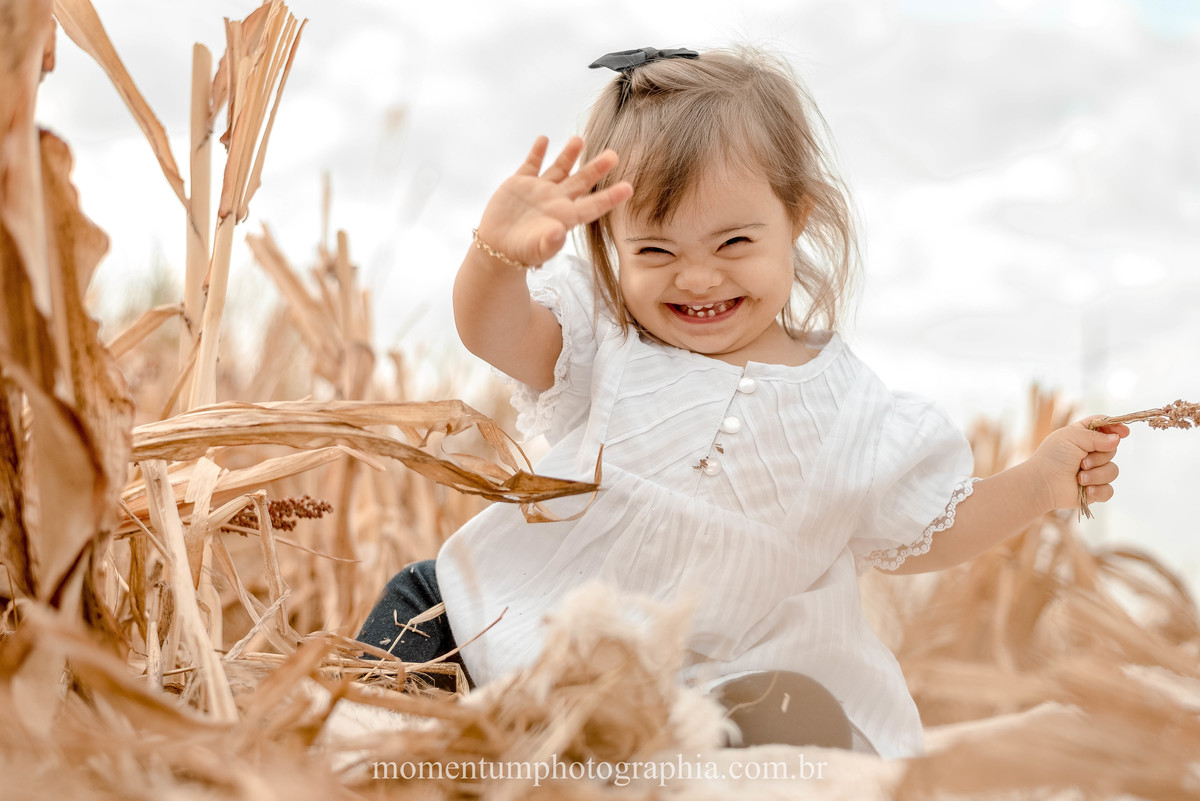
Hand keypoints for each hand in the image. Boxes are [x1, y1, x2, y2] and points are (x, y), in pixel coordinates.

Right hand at [475, 136, 633, 267]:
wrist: (497, 247)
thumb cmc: (522, 252)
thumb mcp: (537, 250)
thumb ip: (550, 243)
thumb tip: (559, 232)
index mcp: (566, 217)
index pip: (593, 206)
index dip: (611, 197)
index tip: (629, 188)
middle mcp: (556, 200)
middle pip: (581, 181)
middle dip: (597, 168)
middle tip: (613, 155)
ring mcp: (539, 190)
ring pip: (559, 168)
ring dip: (569, 154)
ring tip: (578, 140)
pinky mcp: (520, 183)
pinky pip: (531, 164)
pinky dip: (537, 152)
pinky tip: (544, 139)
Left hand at [1027, 418, 1130, 511]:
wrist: (1042, 484)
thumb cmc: (1052, 457)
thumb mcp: (1072, 437)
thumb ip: (1096, 436)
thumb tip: (1117, 440)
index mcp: (1083, 436)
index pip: (1104, 427)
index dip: (1116, 427)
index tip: (1124, 432)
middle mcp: (1090, 452)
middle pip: (1112, 450)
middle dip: (1099, 457)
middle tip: (1081, 463)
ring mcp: (1093, 472)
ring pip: (1113, 471)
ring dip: (1096, 475)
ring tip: (1079, 477)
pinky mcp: (1094, 490)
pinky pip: (1109, 490)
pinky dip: (1098, 490)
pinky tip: (1085, 490)